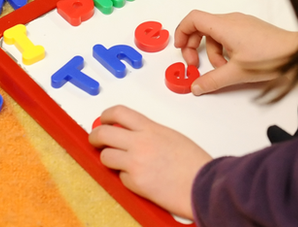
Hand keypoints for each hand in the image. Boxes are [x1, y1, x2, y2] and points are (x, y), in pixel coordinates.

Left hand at [90, 105, 211, 219]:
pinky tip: (140, 179)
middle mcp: (140, 143)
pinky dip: (127, 178)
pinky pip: (120, 178)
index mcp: (151, 129)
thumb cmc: (194, 163)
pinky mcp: (135, 182)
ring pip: (105, 156)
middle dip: (95, 137)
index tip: (103, 120)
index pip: (119, 113)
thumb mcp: (171, 137)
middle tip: (96, 140)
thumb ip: (150, 134)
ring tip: (119, 163)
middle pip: (103, 133)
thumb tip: (132, 136)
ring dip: (109, 159)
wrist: (203, 184)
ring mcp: (135, 163)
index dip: (106, 116)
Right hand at [174, 10, 297, 94]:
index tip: (180, 49)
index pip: (193, 18)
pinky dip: (224, 49)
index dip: (181, 32)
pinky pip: (228, 35)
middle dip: (194, 46)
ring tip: (223, 69)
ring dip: (212, 52)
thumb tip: (195, 86)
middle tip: (195, 65)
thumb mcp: (237, 73)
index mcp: (225, 25)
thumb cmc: (271, 58)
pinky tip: (234, 64)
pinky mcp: (250, 29)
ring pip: (216, 34)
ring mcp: (242, 23)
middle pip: (202, 26)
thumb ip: (212, 80)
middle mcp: (231, 20)